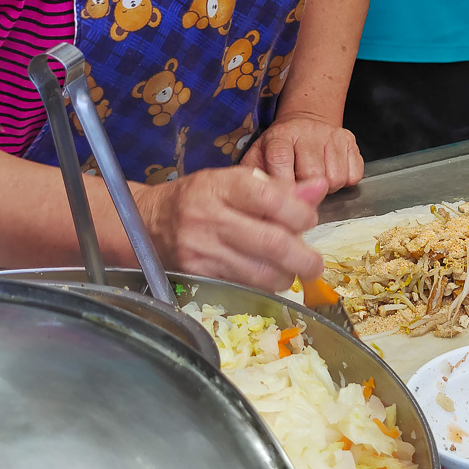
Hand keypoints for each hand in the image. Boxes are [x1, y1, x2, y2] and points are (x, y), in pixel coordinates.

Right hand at [134, 167, 327, 291]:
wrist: (148, 220)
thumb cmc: (202, 197)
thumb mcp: (237, 181)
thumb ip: (281, 188)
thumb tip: (321, 188)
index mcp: (223, 185)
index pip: (272, 199)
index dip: (301, 214)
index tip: (309, 221)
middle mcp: (210, 217)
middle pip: (272, 243)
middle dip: (303, 259)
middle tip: (314, 265)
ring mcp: (202, 249)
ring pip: (261, 273)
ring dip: (285, 277)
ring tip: (290, 270)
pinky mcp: (197, 275)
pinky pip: (243, 287)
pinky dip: (263, 286)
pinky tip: (266, 277)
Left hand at [241, 114, 363, 192]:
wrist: (306, 122)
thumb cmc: (280, 147)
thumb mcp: (258, 156)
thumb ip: (255, 176)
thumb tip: (256, 199)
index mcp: (281, 135)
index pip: (281, 160)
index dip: (284, 184)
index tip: (285, 200)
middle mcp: (308, 132)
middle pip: (312, 174)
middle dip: (308, 189)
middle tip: (303, 189)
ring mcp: (332, 136)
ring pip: (336, 178)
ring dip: (328, 188)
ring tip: (317, 181)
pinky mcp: (351, 141)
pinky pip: (354, 175)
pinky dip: (345, 182)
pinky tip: (332, 174)